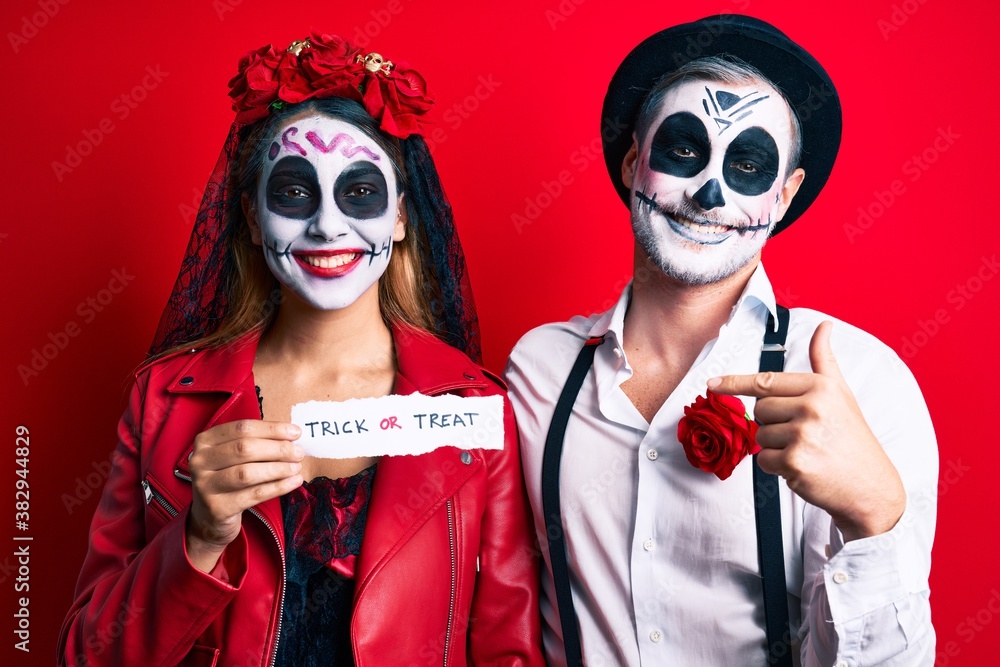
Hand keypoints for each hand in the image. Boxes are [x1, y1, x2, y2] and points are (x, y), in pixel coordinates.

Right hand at [186, 420, 303, 571]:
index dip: (272, 429)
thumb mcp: (234, 457)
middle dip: (277, 449)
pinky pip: (254, 495)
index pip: (242, 428)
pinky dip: (278, 487)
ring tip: (297, 467)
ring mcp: (205, 485)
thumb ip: (256, 443)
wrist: (209, 518)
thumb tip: (292, 436)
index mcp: (205, 440)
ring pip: (247, 473)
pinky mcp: (217, 508)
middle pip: (244, 449)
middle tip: (299, 452)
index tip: (295, 432)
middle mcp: (200, 461)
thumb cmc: (228, 478)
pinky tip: (294, 482)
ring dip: (278, 468)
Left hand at [707, 321, 904, 541]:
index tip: (711, 384)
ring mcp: (803, 435)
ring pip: (760, 437)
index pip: (765, 381)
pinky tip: (803, 468)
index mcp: (821, 387)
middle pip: (760, 410)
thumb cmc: (852, 438)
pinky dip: (777, 467)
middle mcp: (812, 407)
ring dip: (775, 447)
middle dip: (773, 424)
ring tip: (806, 451)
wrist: (872, 487)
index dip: (734, 383)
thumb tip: (823, 325)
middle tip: (803, 435)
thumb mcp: (842, 394)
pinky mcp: (795, 462)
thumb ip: (824, 360)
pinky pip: (763, 461)